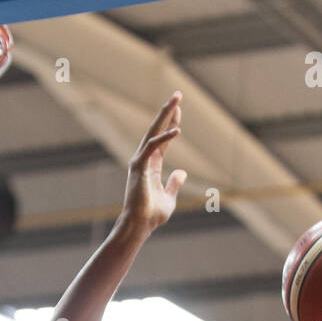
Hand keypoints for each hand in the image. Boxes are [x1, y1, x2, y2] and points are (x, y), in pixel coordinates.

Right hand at [120, 93, 187, 234]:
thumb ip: (174, 184)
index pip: (162, 139)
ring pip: (153, 132)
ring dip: (165, 115)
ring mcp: (140, 162)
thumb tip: (182, 172)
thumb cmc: (151, 216)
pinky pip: (153, 148)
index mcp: (151, 166)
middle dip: (167, 111)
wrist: (139, 226)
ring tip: (176, 100)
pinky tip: (177, 130)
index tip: (179, 109)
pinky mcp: (139, 167)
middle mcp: (144, 160)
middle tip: (177, 94)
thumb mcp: (169, 199)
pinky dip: (164, 138)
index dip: (171, 124)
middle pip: (157, 130)